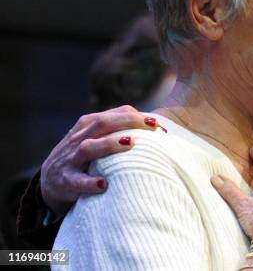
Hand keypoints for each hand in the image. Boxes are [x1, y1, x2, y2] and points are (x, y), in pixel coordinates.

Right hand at [41, 105, 159, 215]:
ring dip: (109, 144)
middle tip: (152, 127)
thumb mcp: (96, 136)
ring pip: (89, 147)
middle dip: (128, 122)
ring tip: (129, 143)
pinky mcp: (66, 181)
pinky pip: (78, 182)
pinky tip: (104, 184)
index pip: (116, 113)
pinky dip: (90, 183)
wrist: (49, 179)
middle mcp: (80, 138)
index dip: (139, 117)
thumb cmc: (84, 154)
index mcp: (89, 124)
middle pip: (103, 123)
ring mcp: (71, 159)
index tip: (158, 126)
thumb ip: (120, 130)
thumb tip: (158, 129)